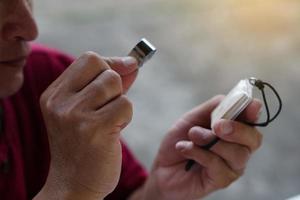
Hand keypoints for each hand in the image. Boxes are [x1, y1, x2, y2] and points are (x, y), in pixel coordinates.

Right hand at [36, 52, 137, 199]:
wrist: (73, 185)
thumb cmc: (83, 146)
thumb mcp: (86, 111)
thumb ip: (107, 83)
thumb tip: (132, 62)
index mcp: (54, 95)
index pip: (89, 59)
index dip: (110, 64)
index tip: (121, 75)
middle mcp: (61, 102)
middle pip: (104, 69)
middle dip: (115, 86)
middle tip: (107, 108)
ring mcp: (75, 115)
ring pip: (115, 84)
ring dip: (120, 103)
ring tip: (109, 122)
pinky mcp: (94, 129)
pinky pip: (125, 105)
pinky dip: (126, 117)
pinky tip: (114, 132)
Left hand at [141, 95, 262, 199]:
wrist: (162, 166)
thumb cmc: (180, 140)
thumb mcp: (193, 118)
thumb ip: (214, 108)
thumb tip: (234, 98)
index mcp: (234, 129)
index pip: (252, 120)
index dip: (254, 112)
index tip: (251, 107)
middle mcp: (238, 148)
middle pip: (253, 139)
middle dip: (237, 130)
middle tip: (217, 126)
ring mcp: (232, 166)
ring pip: (237, 154)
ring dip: (210, 141)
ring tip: (191, 136)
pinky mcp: (221, 180)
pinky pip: (218, 166)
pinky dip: (199, 153)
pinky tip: (185, 149)